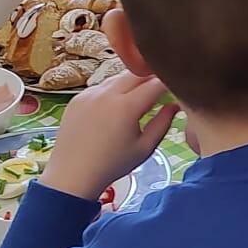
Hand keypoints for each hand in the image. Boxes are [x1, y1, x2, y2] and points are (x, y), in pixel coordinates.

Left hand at [37, 72, 178, 201]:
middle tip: (160, 89)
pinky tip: (114, 108)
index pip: (155, 83)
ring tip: (137, 99)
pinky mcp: (77, 98)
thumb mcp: (145, 147)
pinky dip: (113, 91)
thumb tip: (174, 105)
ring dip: (132, 82)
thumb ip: (163, 123)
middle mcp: (106, 94)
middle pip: (136, 72)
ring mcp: (89, 94)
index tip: (175, 89)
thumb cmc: (112, 164)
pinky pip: (101, 86)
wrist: (72, 175)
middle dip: (151, 77)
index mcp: (126, 107)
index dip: (169, 84)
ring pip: (118, 77)